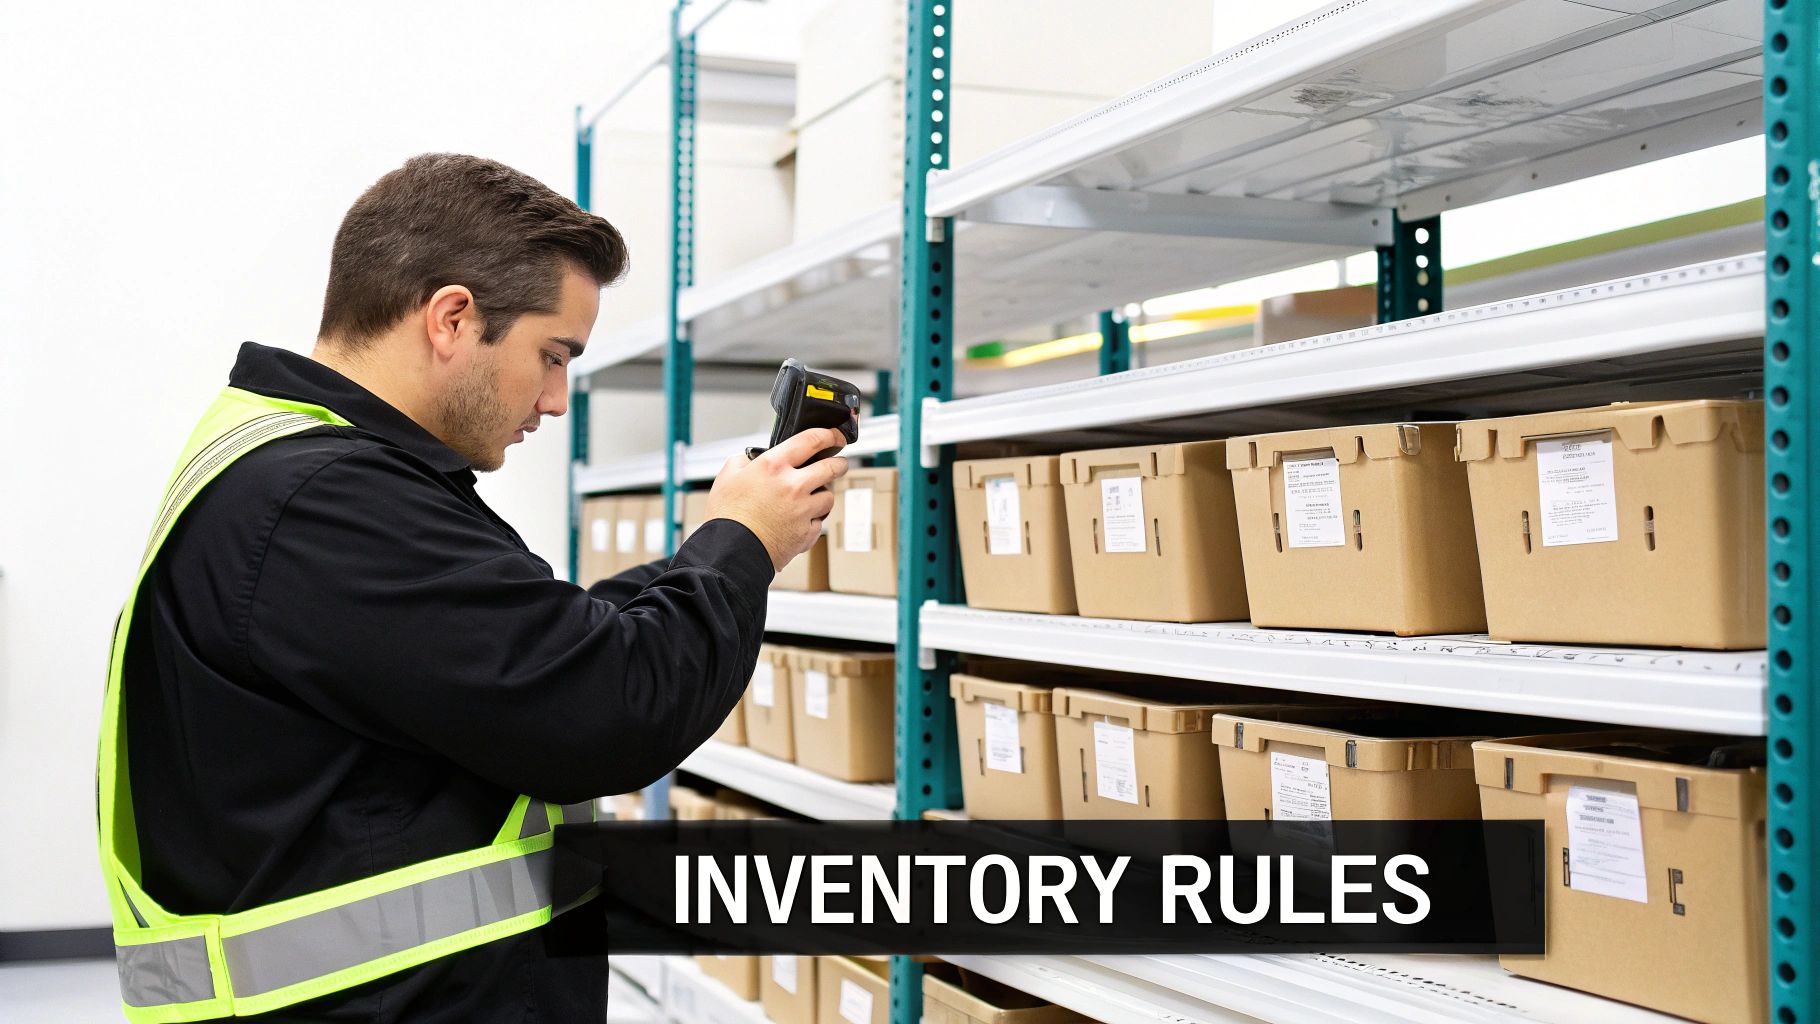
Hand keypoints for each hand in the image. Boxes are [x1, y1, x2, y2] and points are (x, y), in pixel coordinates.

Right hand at [706, 428, 849, 570]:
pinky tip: (799, 522)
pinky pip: (819, 523)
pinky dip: (812, 521)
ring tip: (811, 499)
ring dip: (823, 496)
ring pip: (829, 497)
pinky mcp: (806, 533)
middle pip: (831, 468)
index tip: (835, 436)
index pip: (811, 440)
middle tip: (839, 463)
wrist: (730, 552)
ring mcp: (803, 510)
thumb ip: (744, 461)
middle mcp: (793, 485)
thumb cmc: (727, 516)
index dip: (829, 435)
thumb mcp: (727, 476)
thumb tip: (753, 459)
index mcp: (773, 466)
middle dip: (839, 463)